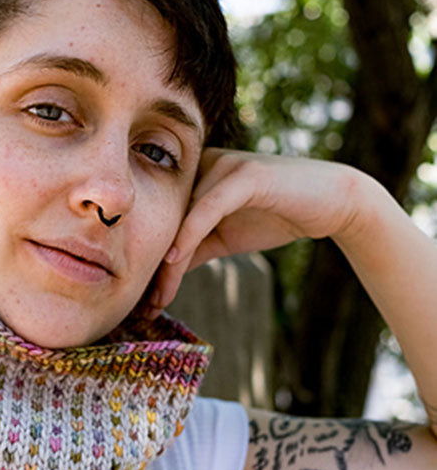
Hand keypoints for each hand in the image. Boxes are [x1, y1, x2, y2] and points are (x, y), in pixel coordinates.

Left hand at [146, 148, 369, 313]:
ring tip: (155, 297)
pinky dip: (187, 236)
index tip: (139, 299)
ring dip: (165, 262)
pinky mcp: (243, 174)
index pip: (159, 220)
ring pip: (181, 217)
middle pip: (164, 219)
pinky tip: (172, 261)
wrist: (330, 203)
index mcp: (192, 174)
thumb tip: (160, 276)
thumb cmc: (275, 216)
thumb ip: (192, 248)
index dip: (146, 258)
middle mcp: (201, 163)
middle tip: (140, 306)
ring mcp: (222, 164)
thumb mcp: (223, 237)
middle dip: (150, 264)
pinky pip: (205, 208)